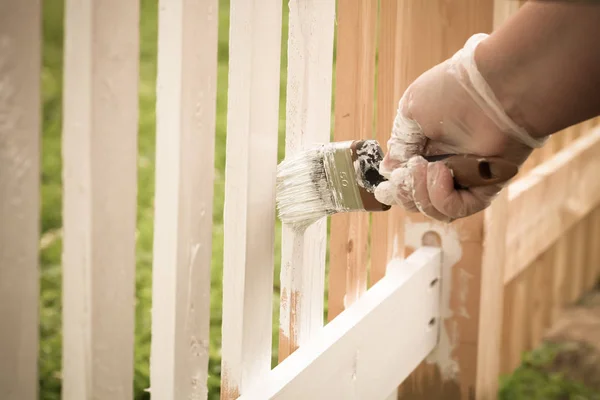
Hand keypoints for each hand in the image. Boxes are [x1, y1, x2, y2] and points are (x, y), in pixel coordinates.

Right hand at [374, 33, 545, 221]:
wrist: (495, 87)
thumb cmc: (454, 89)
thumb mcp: (412, 110)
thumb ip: (400, 143)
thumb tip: (389, 170)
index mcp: (426, 146)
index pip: (405, 180)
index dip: (394, 187)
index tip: (386, 184)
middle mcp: (445, 164)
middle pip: (416, 199)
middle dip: (405, 192)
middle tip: (407, 173)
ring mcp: (464, 178)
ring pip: (434, 209)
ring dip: (422, 195)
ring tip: (428, 168)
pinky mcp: (485, 187)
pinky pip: (458, 208)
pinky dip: (443, 198)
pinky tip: (442, 173)